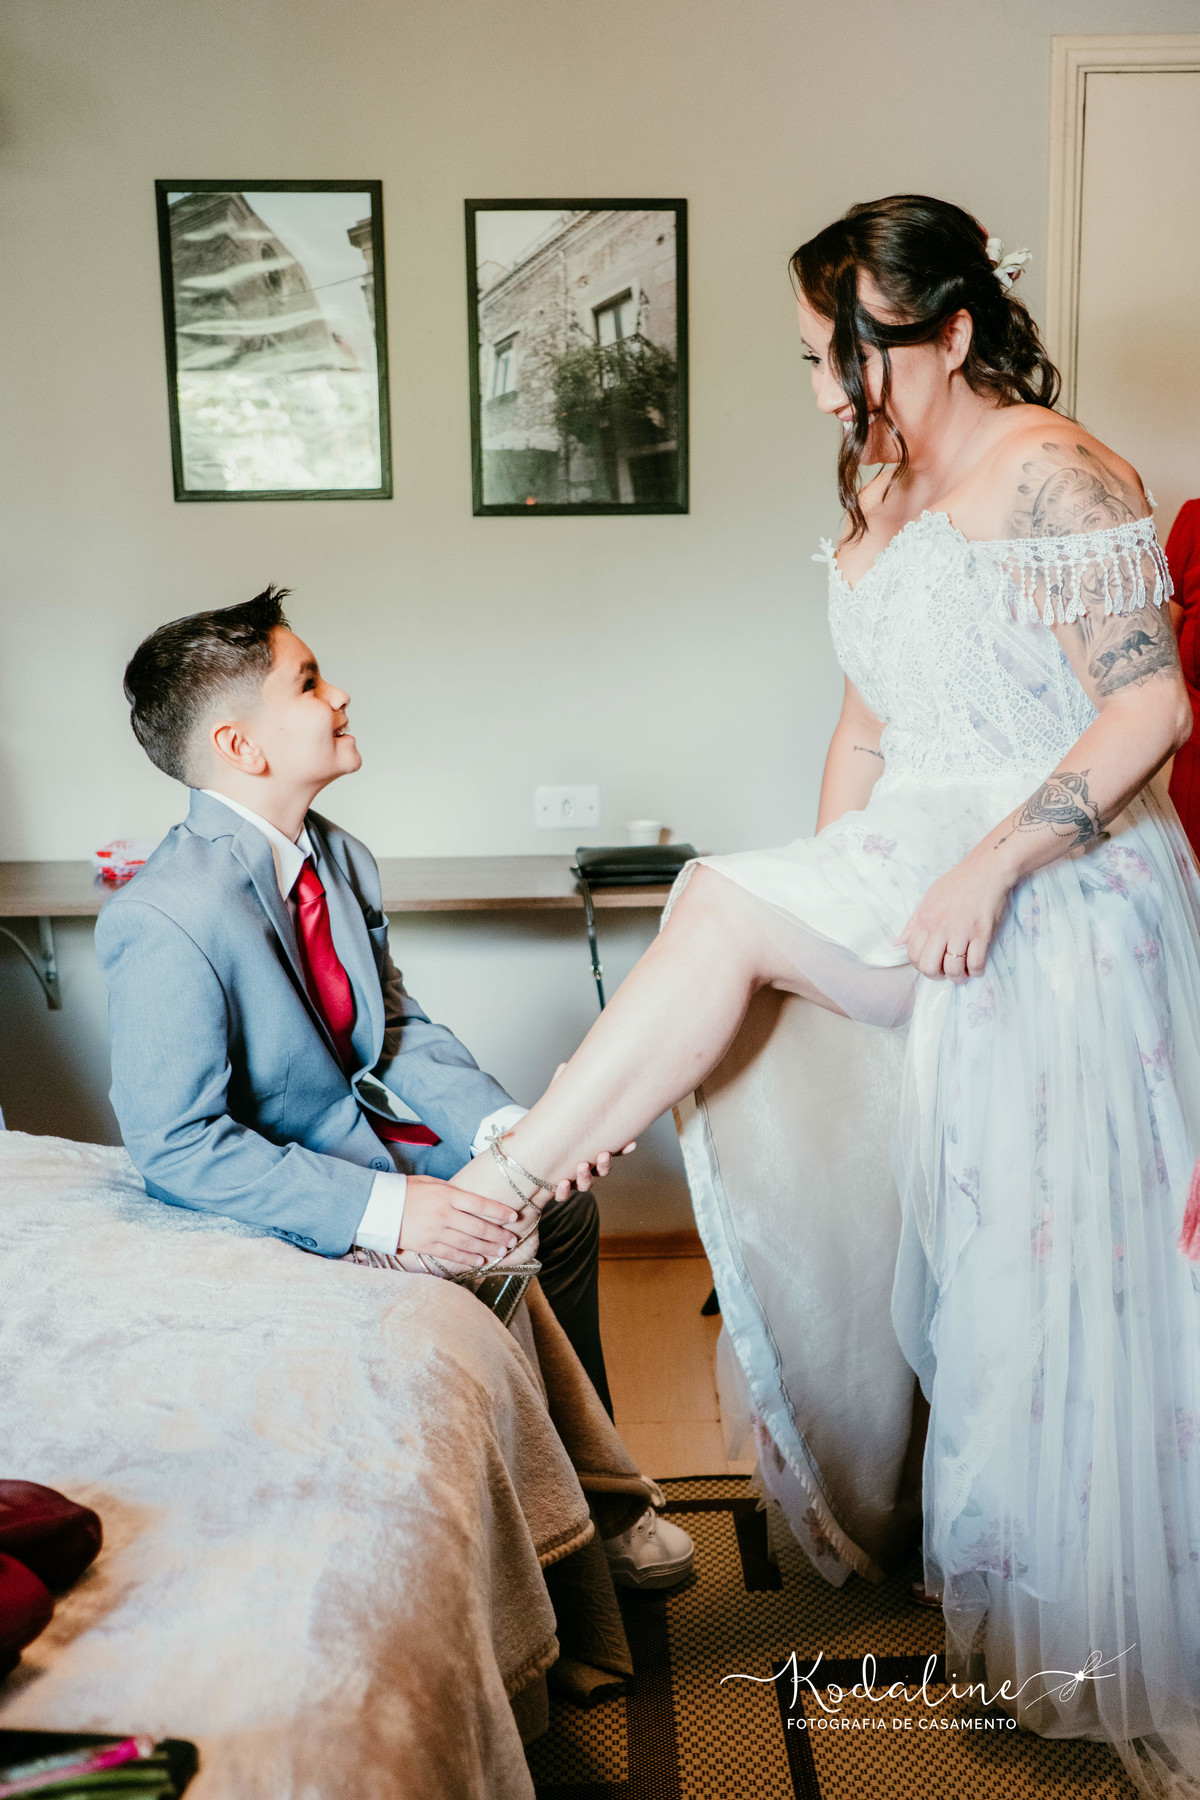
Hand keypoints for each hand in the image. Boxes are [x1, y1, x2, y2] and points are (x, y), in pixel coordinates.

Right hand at [397, 1176, 520, 1271]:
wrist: (378, 1206)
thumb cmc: (406, 1191)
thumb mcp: (431, 1183)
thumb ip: (452, 1191)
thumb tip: (472, 1199)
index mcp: (447, 1195)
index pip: (480, 1204)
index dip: (499, 1211)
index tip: (514, 1216)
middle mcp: (445, 1213)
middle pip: (478, 1227)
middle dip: (498, 1235)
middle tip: (512, 1240)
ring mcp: (436, 1231)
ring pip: (468, 1243)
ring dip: (488, 1248)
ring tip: (502, 1251)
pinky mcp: (427, 1245)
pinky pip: (452, 1254)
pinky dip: (468, 1258)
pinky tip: (480, 1260)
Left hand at [548, 1064, 636, 1197]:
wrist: (527, 1154)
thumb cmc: (550, 1128)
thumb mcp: (556, 1108)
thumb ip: (561, 1088)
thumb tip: (564, 1066)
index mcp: (591, 1146)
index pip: (614, 1148)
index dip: (623, 1148)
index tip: (631, 1143)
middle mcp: (586, 1164)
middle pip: (603, 1168)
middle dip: (605, 1163)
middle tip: (602, 1155)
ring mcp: (573, 1178)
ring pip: (586, 1183)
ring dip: (585, 1177)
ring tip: (580, 1167)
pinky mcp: (557, 1188)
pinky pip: (563, 1194)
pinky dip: (563, 1191)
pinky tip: (561, 1183)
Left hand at [895, 854, 1011, 981]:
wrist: (985, 870)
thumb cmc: (957, 884)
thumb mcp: (928, 899)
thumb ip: (913, 923)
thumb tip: (897, 943)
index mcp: (924, 920)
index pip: (913, 955)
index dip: (920, 966)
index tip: (931, 965)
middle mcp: (939, 928)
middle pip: (929, 967)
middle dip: (937, 976)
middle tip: (946, 973)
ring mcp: (961, 931)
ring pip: (953, 969)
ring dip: (958, 977)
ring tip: (963, 973)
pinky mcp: (981, 933)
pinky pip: (976, 962)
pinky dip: (976, 971)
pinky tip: (977, 967)